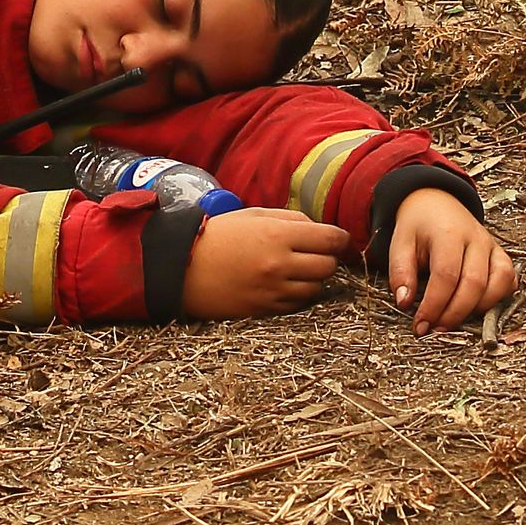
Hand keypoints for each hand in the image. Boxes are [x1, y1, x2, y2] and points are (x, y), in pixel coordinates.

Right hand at [179, 207, 352, 320]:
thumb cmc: (219, 235)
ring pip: (317, 288)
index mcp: (277, 235)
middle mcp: (280, 265)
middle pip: (328, 266)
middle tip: (318, 253)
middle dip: (329, 258)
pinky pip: (298, 304)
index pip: (330, 240)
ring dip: (314, 278)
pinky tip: (286, 283)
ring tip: (299, 268)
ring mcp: (274, 290)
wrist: (184, 267)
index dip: (340, 239)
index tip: (339, 238)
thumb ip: (290, 219)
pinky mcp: (266, 310)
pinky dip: (299, 293)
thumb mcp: (254, 215)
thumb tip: (319, 229)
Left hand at [386, 188, 518, 335]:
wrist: (437, 202)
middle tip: (435, 329)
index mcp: (448, 233)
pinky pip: (509, 280)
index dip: (434, 305)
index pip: (446, 275)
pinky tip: (477, 307)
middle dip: (454, 314)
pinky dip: (498, 298)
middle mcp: (476, 239)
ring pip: (498, 283)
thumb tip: (404, 303)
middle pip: (474, 284)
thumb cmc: (419, 225)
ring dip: (477, 309)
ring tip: (453, 320)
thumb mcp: (400, 242)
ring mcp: (492, 246)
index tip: (420, 325)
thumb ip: (400, 272)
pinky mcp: (501, 254)